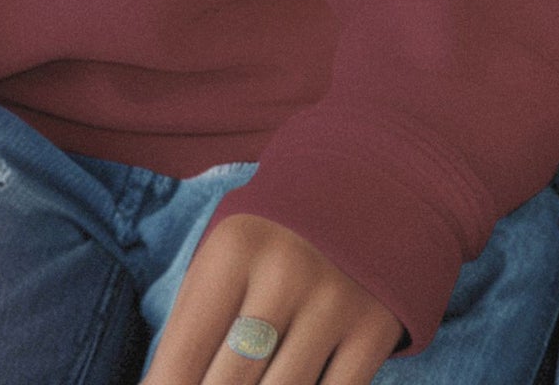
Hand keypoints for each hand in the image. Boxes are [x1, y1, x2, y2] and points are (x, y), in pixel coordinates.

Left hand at [139, 211, 404, 384]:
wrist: (365, 193)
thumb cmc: (269, 249)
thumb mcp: (223, 267)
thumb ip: (191, 332)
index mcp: (233, 250)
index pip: (182, 356)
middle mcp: (285, 272)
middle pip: (228, 384)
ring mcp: (336, 302)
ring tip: (252, 383)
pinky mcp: (375, 328)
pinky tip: (291, 384)